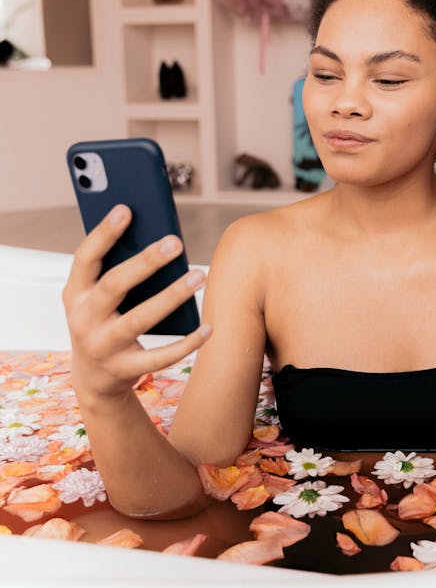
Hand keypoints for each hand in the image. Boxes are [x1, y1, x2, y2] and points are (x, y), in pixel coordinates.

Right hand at [63, 204, 211, 403]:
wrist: (93, 378)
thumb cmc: (103, 320)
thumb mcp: (97, 296)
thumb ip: (116, 267)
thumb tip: (157, 235)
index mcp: (75, 293)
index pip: (85, 257)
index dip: (104, 233)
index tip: (126, 209)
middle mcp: (83, 319)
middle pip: (114, 285)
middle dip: (146, 262)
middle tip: (176, 242)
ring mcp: (103, 346)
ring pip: (140, 319)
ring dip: (172, 296)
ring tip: (199, 275)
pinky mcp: (125, 369)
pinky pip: (160, 356)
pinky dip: (187, 343)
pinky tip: (208, 327)